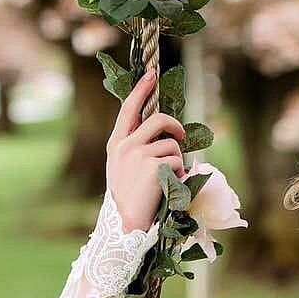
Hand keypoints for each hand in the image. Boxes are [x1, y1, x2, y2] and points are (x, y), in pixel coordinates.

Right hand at [105, 70, 186, 231]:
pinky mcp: (153, 166)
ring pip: (172, 144)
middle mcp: (125, 145)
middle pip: (158, 119)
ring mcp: (138, 154)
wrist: (127, 224)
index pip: (129, 108)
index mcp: (116, 143)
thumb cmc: (130, 198)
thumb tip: (164, 132)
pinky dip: (180, 174)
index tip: (152, 73)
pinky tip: (170, 187)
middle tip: (181, 135)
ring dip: (178, 161)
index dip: (142, 89)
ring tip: (169, 179)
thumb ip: (137, 147)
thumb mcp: (125, 168)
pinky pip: (178, 161)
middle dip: (175, 126)